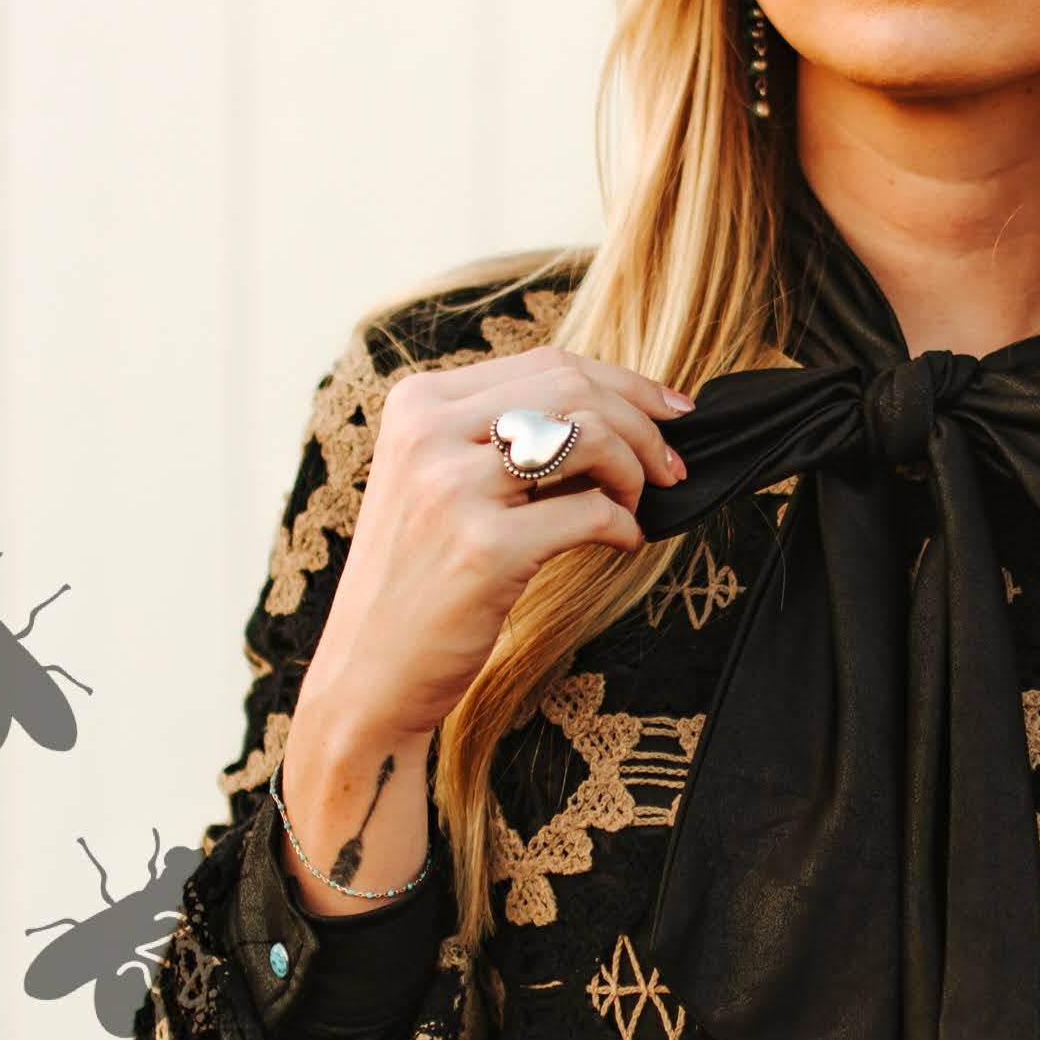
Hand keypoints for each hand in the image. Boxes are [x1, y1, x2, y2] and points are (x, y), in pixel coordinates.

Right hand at [278, 341, 692, 910]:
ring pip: (586, 436)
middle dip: (642, 423)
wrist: (367, 674)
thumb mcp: (437, 484)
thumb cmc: (417, 582)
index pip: (545, 365)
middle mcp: (427, 433)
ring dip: (636, 467)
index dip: (623, 383)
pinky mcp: (484, 548)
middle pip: (572, 389)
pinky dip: (624, 524)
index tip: (669, 410)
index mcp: (418, 404)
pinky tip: (623, 541)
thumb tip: (610, 412)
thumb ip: (500, 439)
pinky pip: (590, 511)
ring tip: (640, 501)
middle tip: (672, 465)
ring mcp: (451, 488)